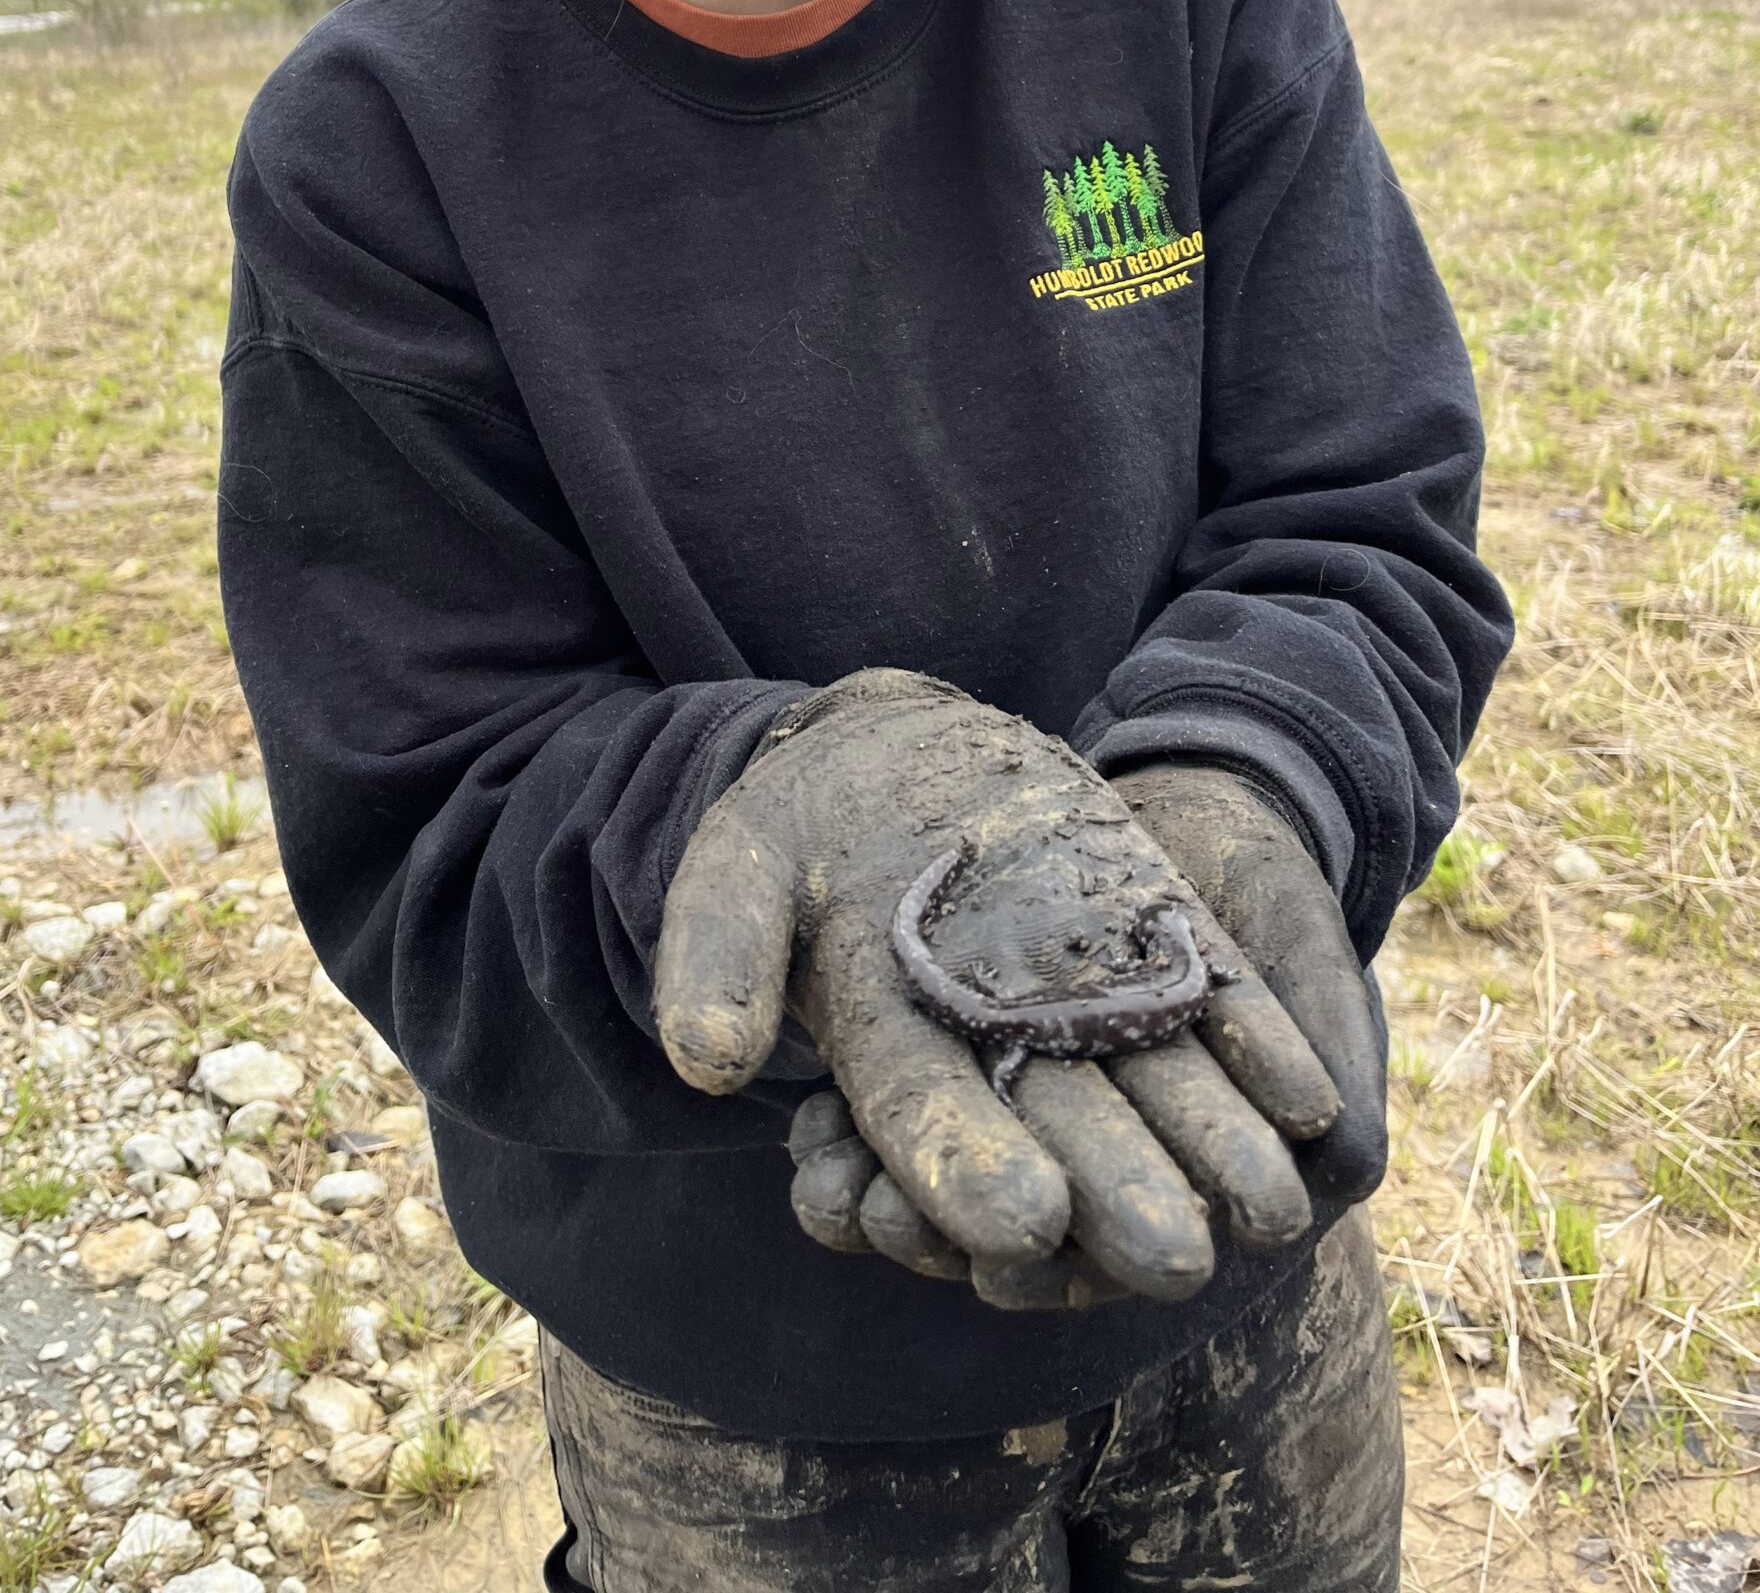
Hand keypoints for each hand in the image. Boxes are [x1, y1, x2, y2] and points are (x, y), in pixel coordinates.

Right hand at [654, 673, 1341, 1301]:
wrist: (893, 757)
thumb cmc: (799, 817)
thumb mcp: (738, 863)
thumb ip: (715, 952)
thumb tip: (705, 1061)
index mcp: (886, 1046)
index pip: (927, 1123)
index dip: (968, 1169)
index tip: (1021, 1219)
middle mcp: (994, 1050)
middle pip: (1059, 1136)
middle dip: (1117, 1199)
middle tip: (1172, 1260)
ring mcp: (1078, 1002)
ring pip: (1151, 1092)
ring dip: (1213, 1148)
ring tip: (1268, 1205)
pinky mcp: (1143, 948)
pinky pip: (1208, 1011)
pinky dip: (1257, 1051)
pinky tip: (1312, 1097)